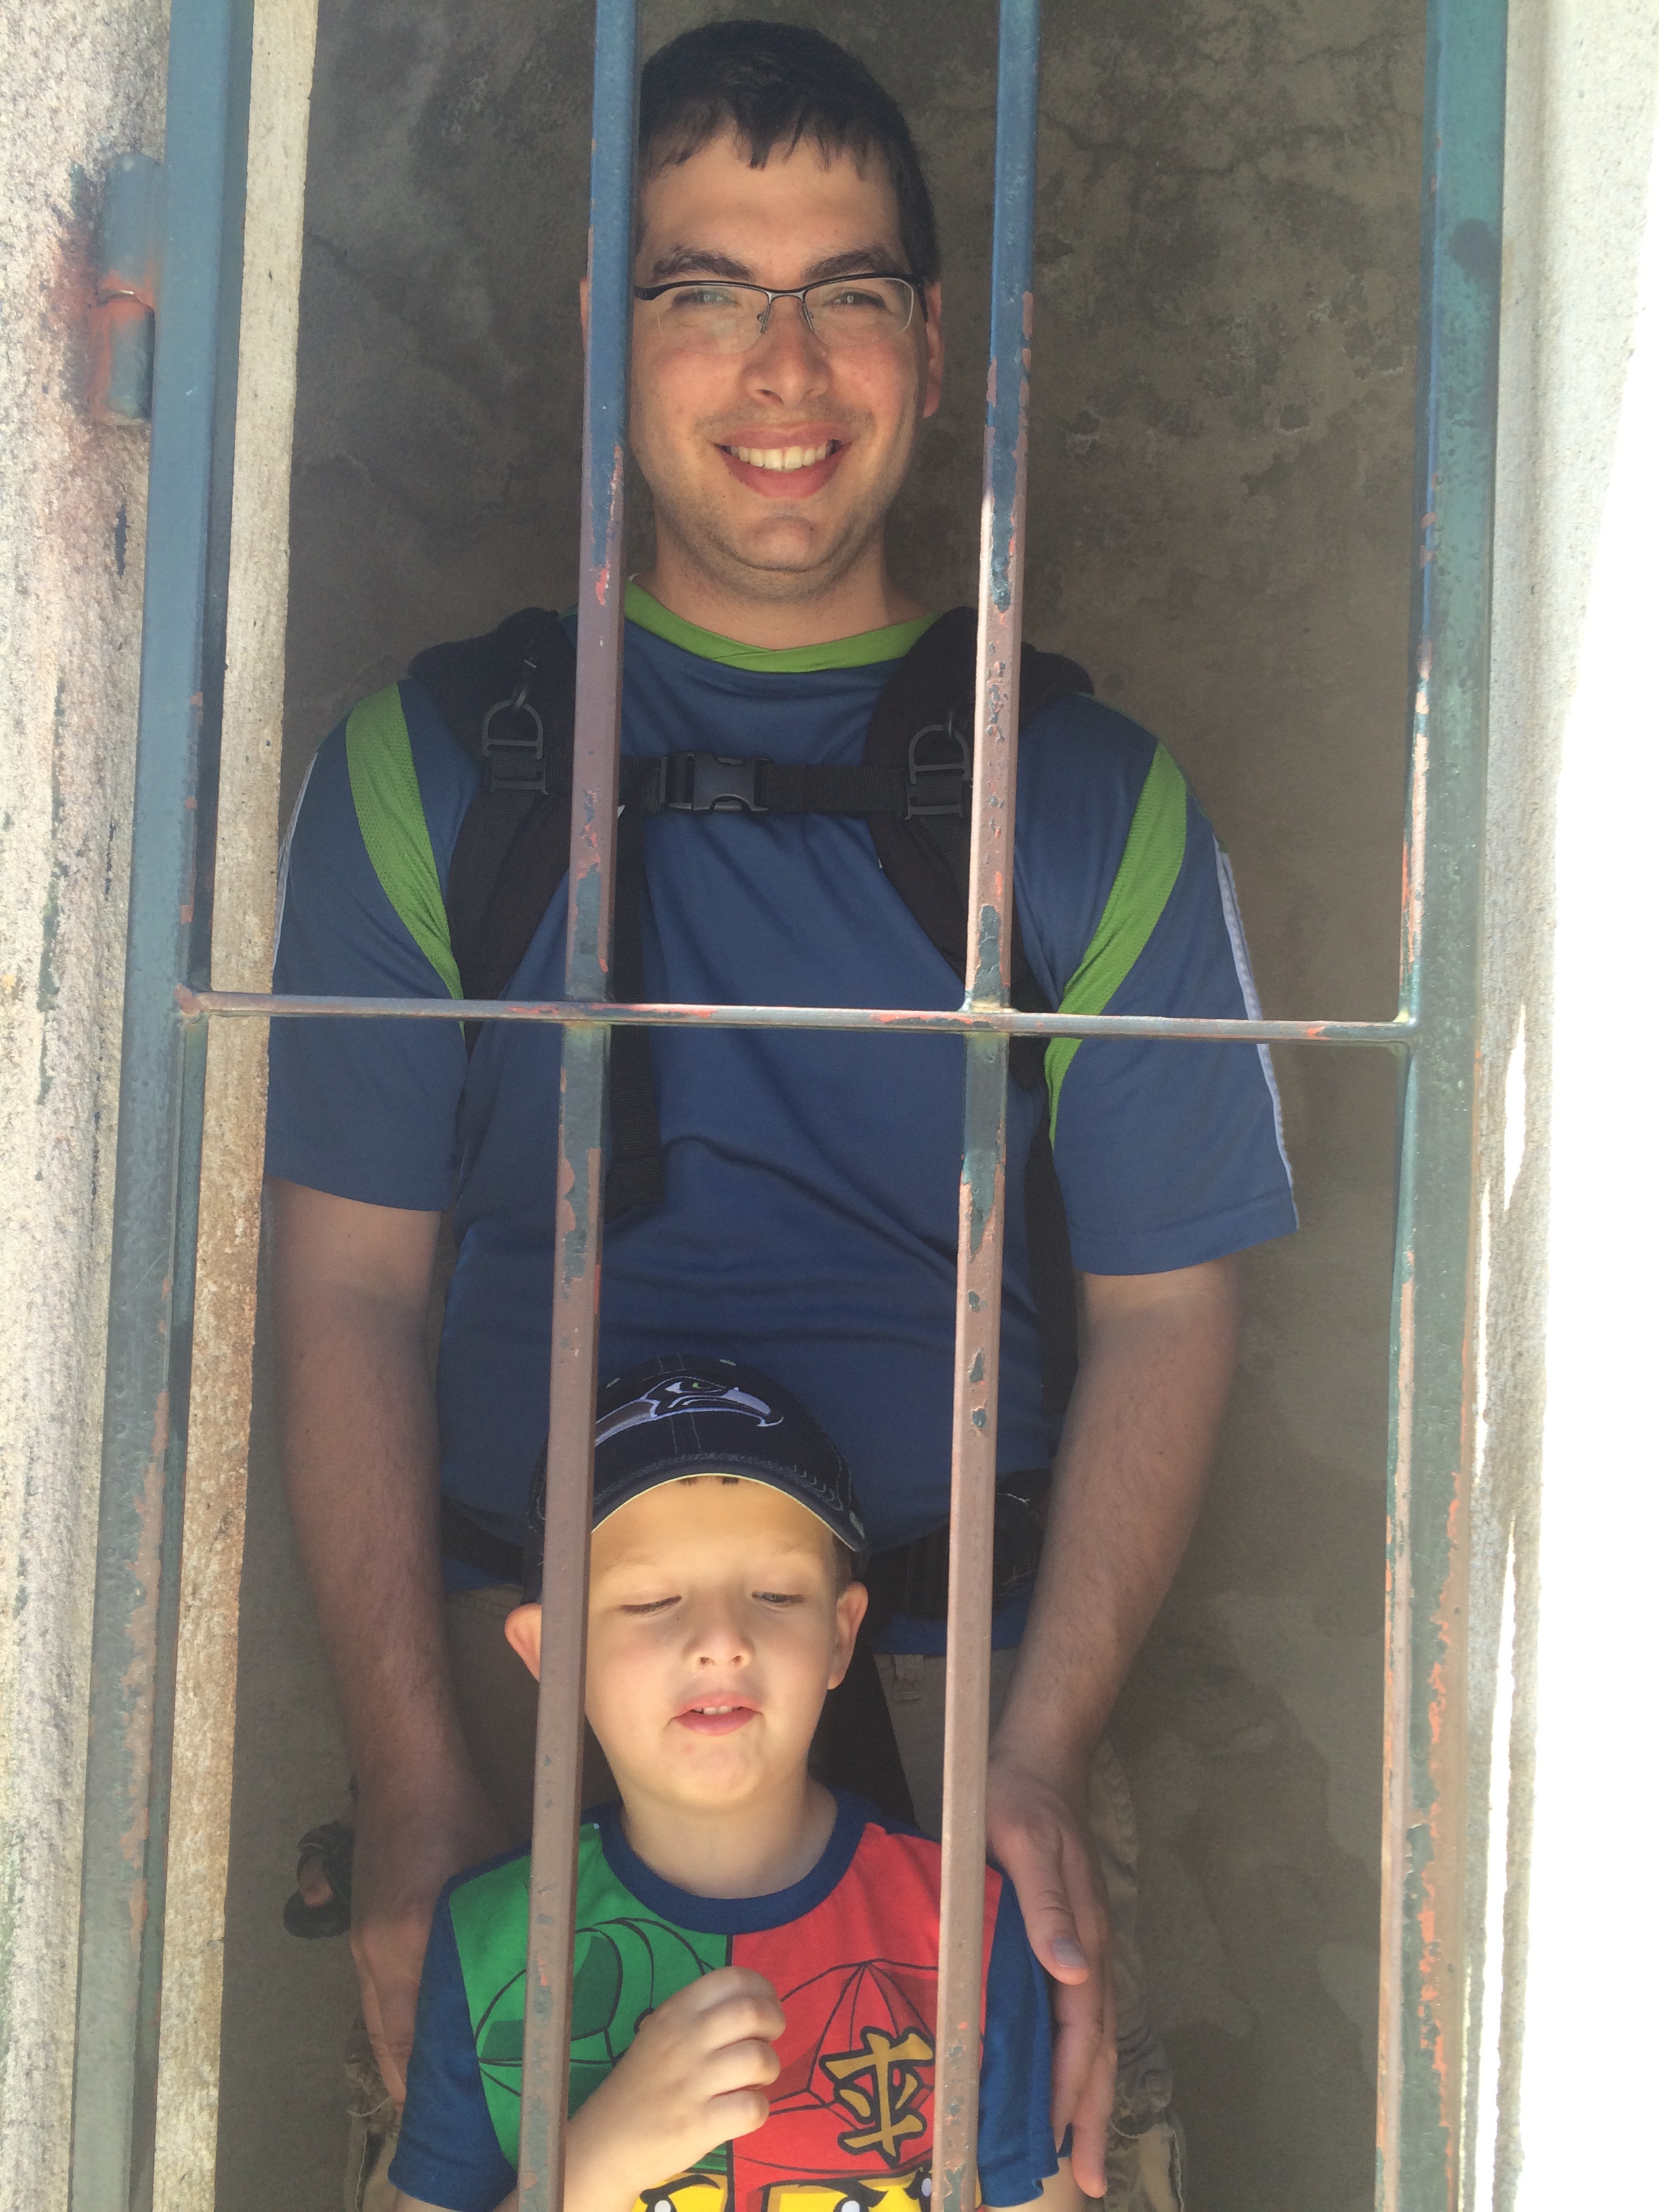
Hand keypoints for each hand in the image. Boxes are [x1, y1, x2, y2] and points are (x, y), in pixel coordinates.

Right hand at [350, 1768, 509, 2103]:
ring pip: (378, 2016)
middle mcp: (378, 1950)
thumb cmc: (460, 1812)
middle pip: (388, 2038)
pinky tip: (417, 2031)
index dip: (430, 2079)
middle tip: (443, 2113)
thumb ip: (508, 1921)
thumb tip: (542, 1961)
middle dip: (412, 2080)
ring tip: (433, 2085)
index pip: (414, 2033)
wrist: (404, 1768)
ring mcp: (362, 1940)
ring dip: (401, 2051)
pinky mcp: (360, 1926)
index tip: (451, 2112)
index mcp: (411, 1939)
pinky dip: (391, 2017)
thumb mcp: (494, 1871)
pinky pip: (374, 1990)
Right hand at [565, 1967, 783, 2211]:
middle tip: (767, 2041)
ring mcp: (692, 2083)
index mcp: (675, 2011)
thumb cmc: (644, 2084)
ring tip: (755, 2080)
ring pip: (759, 2059)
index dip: (762, 1989)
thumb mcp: (661, 2033)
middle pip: (752, 2012)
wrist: (607, 2141)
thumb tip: (756, 2005)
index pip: (731, 1978)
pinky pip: (753, 2108)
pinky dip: (759, 2109)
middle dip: (774, 2023)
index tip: (766, 2006)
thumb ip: (701, 2015)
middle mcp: (684, 2040)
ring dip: (770, 2068)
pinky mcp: (699, 2125)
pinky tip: (744, 2110)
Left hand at [984, 1745, 1114, 2198]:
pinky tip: (1061, 2078)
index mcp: (1082, 1939)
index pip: (1081, 2031)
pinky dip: (1075, 2056)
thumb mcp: (1028, 1844)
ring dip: (1086, 2093)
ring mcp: (1084, 1948)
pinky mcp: (1069, 1939)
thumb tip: (1074, 1972)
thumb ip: (1048, 1906)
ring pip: (1093, 2036)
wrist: (1039, 1760)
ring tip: (1078, 2150)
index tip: (1061, 2141)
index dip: (1071, 2088)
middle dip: (1091, 2113)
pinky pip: (1078, 2013)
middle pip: (1098, 2048)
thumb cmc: (1022, 1800)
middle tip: (1087, 2178)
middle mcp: (1090, 1953)